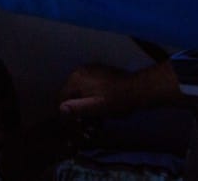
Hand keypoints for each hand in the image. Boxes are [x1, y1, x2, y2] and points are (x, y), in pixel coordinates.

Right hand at [58, 61, 181, 117]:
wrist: (137, 88)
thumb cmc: (116, 100)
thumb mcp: (96, 108)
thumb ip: (77, 108)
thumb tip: (60, 109)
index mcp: (76, 79)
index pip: (60, 98)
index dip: (64, 114)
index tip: (73, 126)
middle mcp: (79, 72)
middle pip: (69, 95)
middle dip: (76, 110)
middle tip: (86, 125)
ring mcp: (89, 70)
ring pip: (79, 92)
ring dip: (84, 106)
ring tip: (95, 119)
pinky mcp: (98, 72)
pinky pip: (87, 87)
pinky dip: (90, 98)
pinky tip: (100, 107)